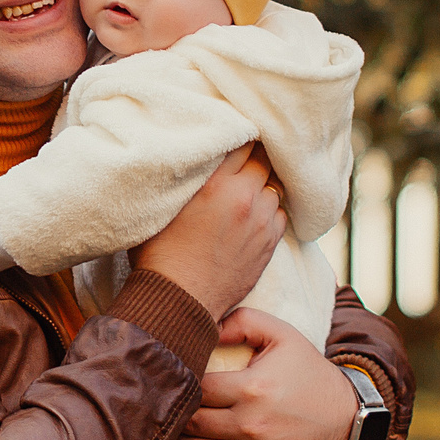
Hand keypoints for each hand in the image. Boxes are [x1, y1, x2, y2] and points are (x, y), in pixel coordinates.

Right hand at [132, 146, 285, 318]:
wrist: (179, 302)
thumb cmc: (160, 256)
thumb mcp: (162, 208)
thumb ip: (182, 180)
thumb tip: (189, 162)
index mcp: (215, 184)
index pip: (242, 142)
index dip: (238, 138)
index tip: (233, 140)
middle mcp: (244, 198)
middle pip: (264, 162)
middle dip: (253, 160)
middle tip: (241, 163)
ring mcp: (260, 223)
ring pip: (275, 188)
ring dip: (263, 186)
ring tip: (247, 192)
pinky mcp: (269, 245)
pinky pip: (280, 215)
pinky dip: (269, 211)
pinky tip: (253, 216)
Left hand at [177, 308, 360, 439]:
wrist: (345, 417)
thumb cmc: (308, 371)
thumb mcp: (282, 335)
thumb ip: (242, 321)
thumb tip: (205, 328)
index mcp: (253, 388)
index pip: (197, 388)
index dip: (183, 381)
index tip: (180, 375)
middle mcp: (252, 425)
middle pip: (192, 422)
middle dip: (178, 411)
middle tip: (172, 401)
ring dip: (179, 439)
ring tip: (175, 424)